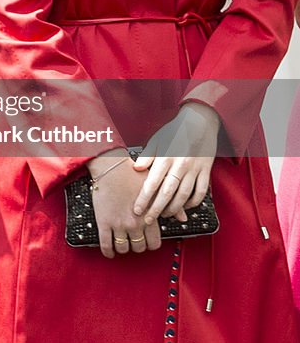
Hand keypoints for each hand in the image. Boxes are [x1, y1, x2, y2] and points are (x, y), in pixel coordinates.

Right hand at [86, 151, 161, 257]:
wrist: (111, 168)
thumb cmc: (132, 175)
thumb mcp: (156, 188)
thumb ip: (171, 205)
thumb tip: (183, 217)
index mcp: (148, 217)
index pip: (154, 243)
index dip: (151, 244)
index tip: (147, 241)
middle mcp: (134, 224)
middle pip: (139, 247)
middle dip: (137, 246)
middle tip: (135, 241)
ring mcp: (119, 225)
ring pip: (123, 248)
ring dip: (124, 248)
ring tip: (123, 243)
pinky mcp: (104, 222)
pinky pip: (106, 244)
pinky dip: (108, 252)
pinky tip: (110, 252)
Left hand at [132, 103, 219, 224]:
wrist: (200, 122)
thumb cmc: (176, 132)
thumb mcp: (157, 140)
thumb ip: (147, 155)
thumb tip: (137, 168)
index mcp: (166, 157)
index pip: (152, 182)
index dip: (144, 198)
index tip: (137, 209)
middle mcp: (180, 165)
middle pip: (167, 193)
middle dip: (156, 209)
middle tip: (147, 220)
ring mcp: (195, 170)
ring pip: (184, 196)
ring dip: (173, 209)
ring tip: (163, 215)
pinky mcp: (206, 172)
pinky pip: (200, 192)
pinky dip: (193, 203)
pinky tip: (185, 208)